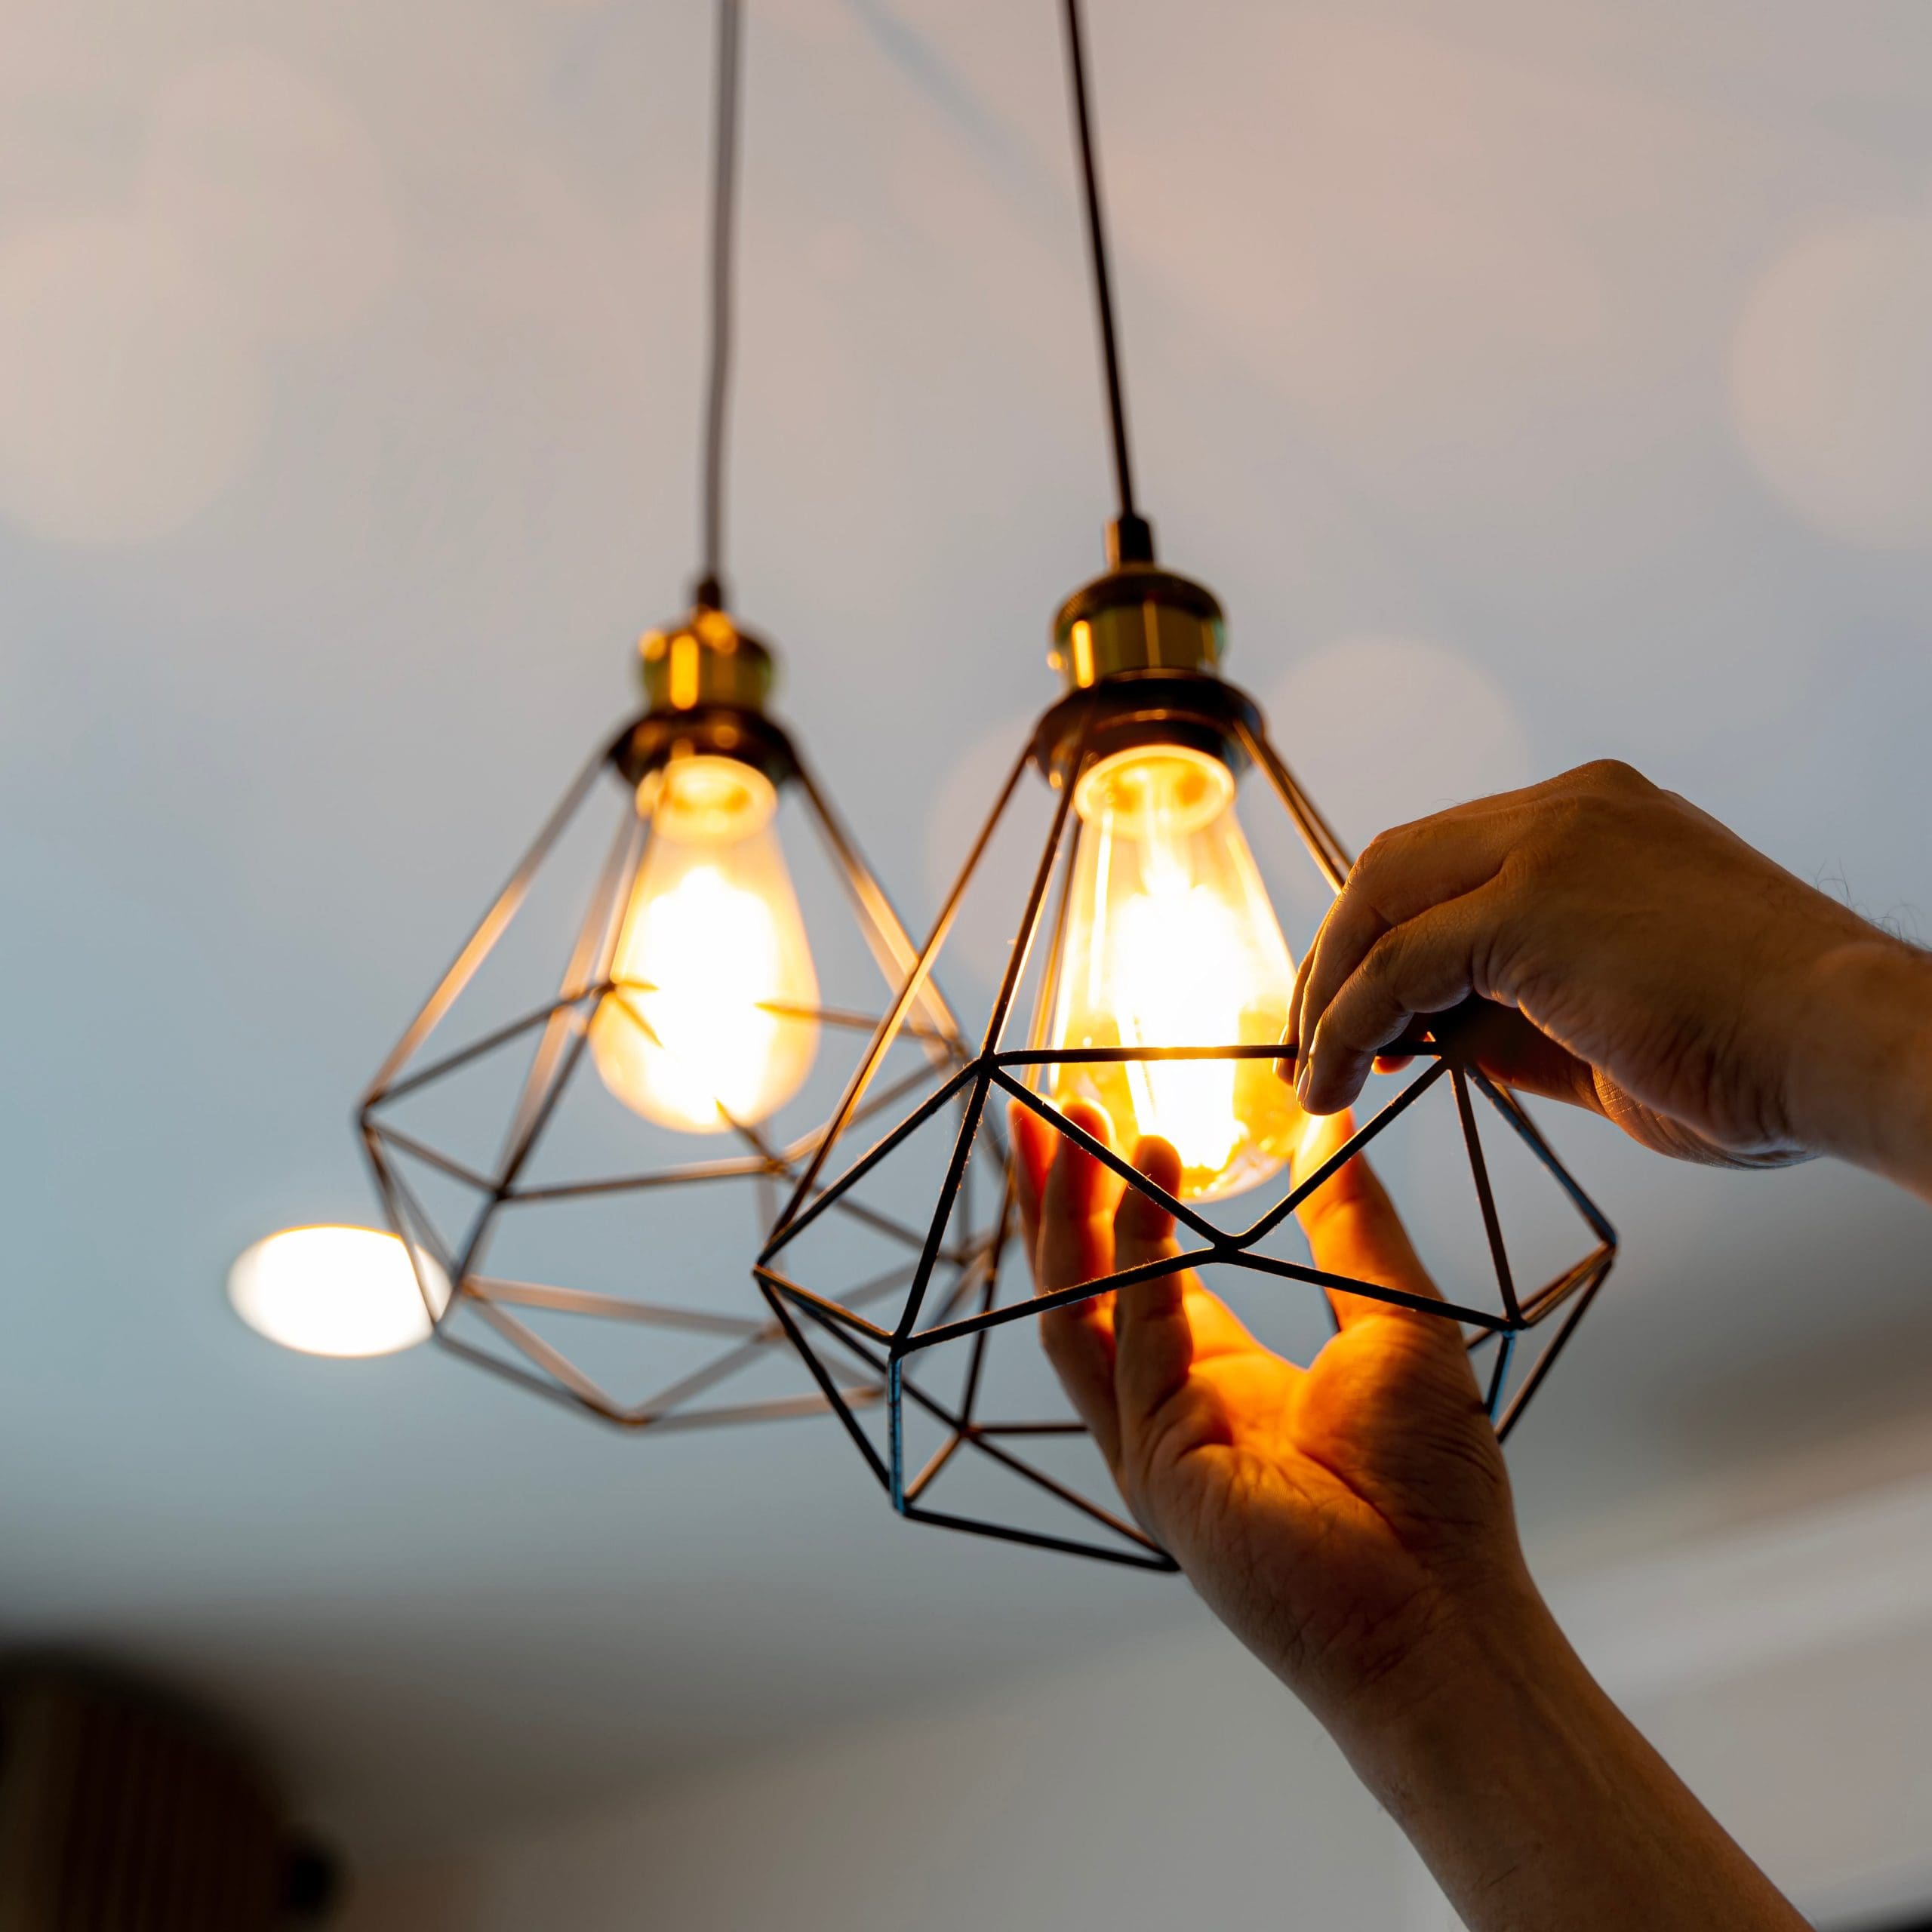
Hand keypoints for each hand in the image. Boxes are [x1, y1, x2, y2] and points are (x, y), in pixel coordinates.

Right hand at [1009, 1099, 1534, 1726]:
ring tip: (1069, 1128)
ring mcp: (1153, 1441)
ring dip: (1067, 1216)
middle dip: (1060, 1195)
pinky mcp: (1157, 1466)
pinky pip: (1131, 1346)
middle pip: (1084, 1284)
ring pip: (1078, 1310)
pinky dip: (1134, 1261)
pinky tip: (1148, 1190)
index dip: (1117, 1195)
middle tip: (1047, 1108)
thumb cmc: (1434, 1489)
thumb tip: (1336, 1127)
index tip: (1104, 1119)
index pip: (1140, 1272)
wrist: (1444, 1609)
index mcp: (1221, 1379)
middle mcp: (1171, 1406)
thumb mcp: (1398, 1320)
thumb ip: (1352, 1224)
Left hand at [1285, 759, 1911, 1168]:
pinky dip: (1347, 1025)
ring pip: (1382, 902)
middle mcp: (1569, 811)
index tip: (1357, 1015)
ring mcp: (1550, 844)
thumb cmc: (1759, 1055)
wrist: (1851, 1051)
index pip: (1448, 859)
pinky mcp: (1531, 904)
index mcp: (1597, 823)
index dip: (1383, 936)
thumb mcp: (1606, 1025)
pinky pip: (1397, 966)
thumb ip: (1510, 1017)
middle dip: (1338, 953)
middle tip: (1310, 1040)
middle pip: (1397, 865)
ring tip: (1311, 1074)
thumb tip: (1422, 1039)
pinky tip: (1333, 1081)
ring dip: (1330, 991)